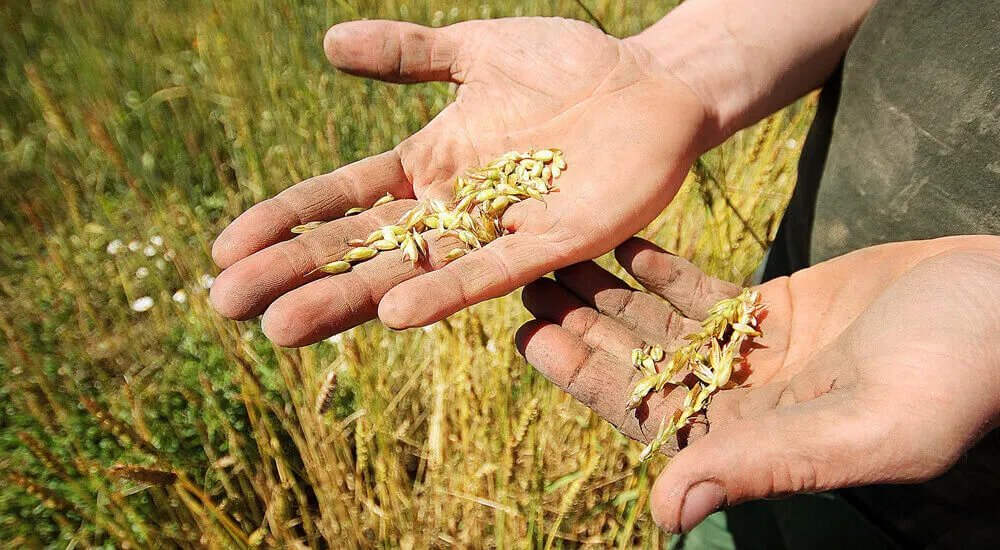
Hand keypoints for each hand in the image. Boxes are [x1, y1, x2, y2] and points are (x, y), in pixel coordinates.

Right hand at [209, 17, 709, 345]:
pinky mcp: (556, 242)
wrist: (652, 83)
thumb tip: (328, 43)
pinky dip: (444, 292)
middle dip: (295, 273)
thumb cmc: (568, 67)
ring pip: (412, 271)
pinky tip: (395, 314)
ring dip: (349, 299)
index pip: (343, 199)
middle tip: (224, 305)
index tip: (224, 249)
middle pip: (362, 247)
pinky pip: (492, 272)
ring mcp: (501, 229)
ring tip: (283, 327)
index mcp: (431, 165)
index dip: (285, 222)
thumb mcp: (475, 51)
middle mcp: (456, 207)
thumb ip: (407, 56)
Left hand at [515, 235, 999, 532]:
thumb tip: (664, 511)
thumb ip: (765, 467)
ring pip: (665, 326)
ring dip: (610, 295)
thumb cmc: (956, 373)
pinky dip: (661, 271)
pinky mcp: (779, 310)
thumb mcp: (865, 428)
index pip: (649, 413)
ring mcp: (760, 356)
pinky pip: (704, 291)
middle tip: (526, 284)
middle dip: (585, 326)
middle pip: (644, 365)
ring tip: (559, 258)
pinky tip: (621, 246)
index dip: (588, 378)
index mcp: (757, 444)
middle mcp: (747, 405)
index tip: (535, 338)